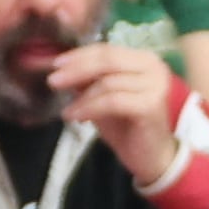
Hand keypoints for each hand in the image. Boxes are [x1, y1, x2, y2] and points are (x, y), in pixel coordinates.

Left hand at [46, 43, 177, 181]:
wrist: (151, 158)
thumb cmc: (128, 128)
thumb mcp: (102, 99)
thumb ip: (88, 82)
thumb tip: (61, 69)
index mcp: (143, 60)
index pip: (106, 50)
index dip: (79, 55)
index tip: (55, 63)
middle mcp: (153, 67)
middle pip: (107, 60)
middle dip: (76, 70)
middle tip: (53, 81)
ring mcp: (155, 84)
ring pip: (108, 82)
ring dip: (82, 97)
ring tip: (67, 111)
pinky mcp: (150, 104)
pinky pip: (112, 101)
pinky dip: (90, 108)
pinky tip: (76, 118)